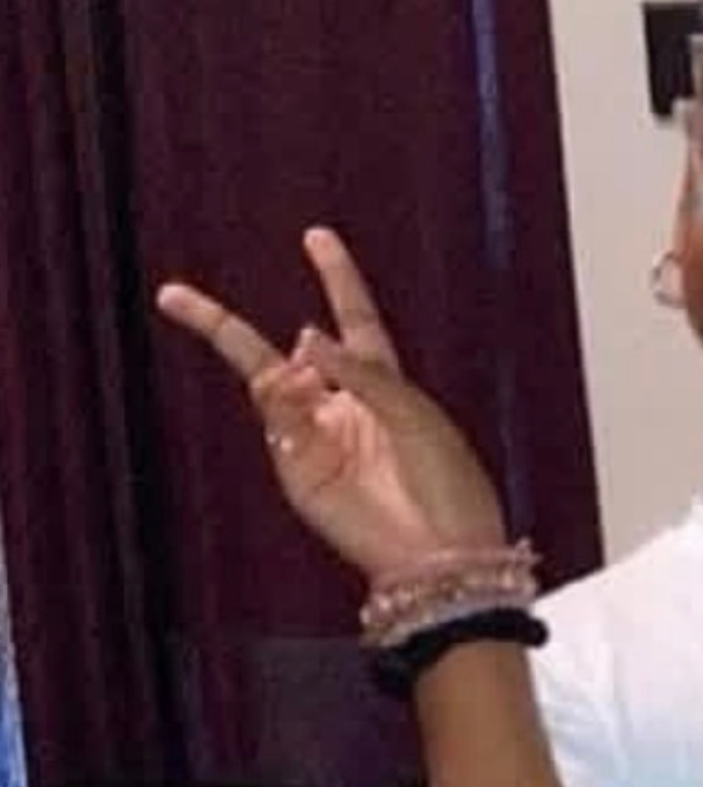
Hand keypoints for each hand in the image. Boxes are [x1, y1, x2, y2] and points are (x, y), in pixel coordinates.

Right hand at [156, 227, 505, 579]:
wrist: (442, 551)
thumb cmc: (446, 481)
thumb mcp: (412, 411)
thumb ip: (361, 371)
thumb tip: (303, 333)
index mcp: (385, 384)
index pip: (355, 317)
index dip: (336, 276)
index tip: (317, 235)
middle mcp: (344, 406)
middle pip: (278, 352)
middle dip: (223, 326)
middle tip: (171, 295)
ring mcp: (316, 439)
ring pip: (269, 386)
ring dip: (278, 373)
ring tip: (302, 377)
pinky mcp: (299, 473)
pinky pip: (277, 424)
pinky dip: (281, 402)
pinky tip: (300, 391)